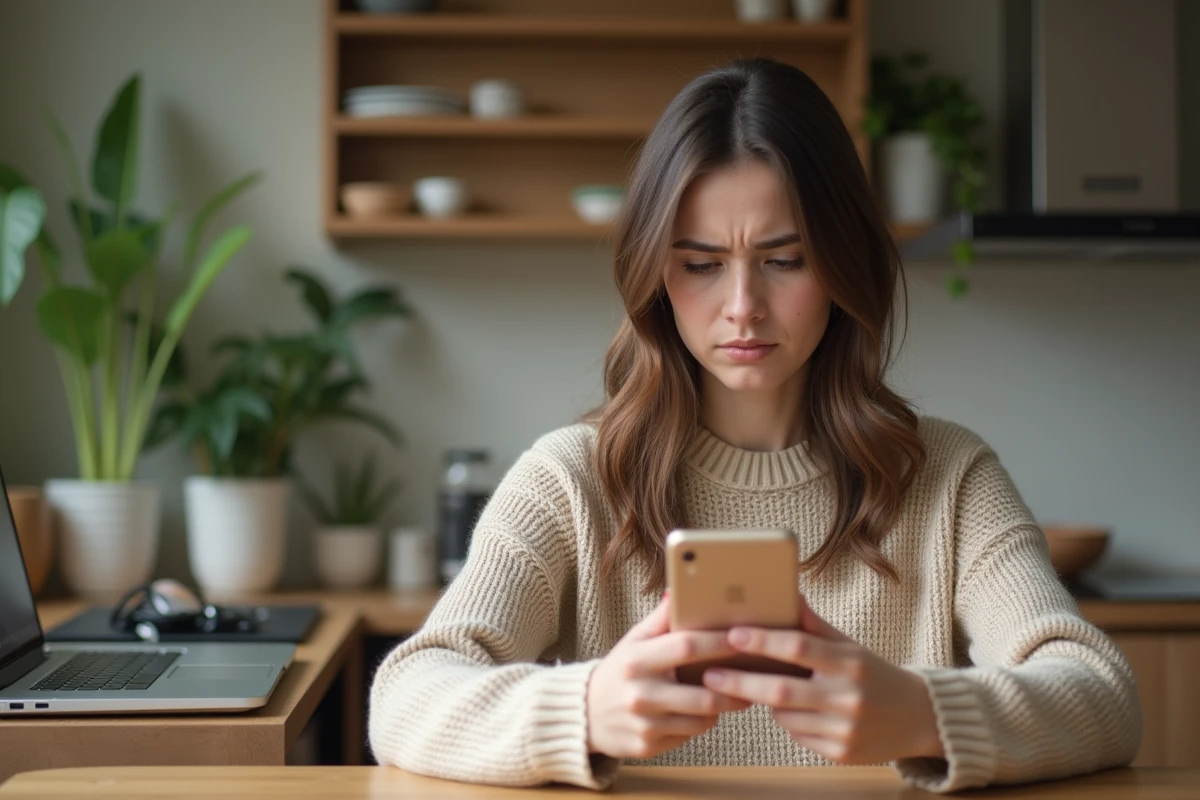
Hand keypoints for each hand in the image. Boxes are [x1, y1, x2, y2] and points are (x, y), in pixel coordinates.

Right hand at [586, 594, 752, 758]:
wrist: (584, 712)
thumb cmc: (620, 670)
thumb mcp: (634, 640)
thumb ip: (660, 619)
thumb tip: (679, 590)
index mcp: (637, 660)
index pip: (686, 647)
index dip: (718, 642)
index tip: (743, 638)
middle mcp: (640, 694)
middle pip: (703, 694)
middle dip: (734, 688)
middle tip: (752, 678)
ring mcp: (644, 724)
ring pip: (701, 720)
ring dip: (720, 708)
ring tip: (731, 696)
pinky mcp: (647, 747)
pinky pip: (688, 736)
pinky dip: (699, 724)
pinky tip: (702, 713)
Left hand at [702, 597, 944, 763]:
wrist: (916, 717)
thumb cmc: (872, 673)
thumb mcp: (849, 645)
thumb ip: (815, 625)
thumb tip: (787, 593)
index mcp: (850, 662)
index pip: (798, 647)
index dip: (762, 640)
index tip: (731, 634)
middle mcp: (848, 696)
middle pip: (782, 689)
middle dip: (742, 680)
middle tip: (710, 673)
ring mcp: (845, 729)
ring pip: (784, 715)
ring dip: (766, 702)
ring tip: (758, 688)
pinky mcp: (840, 753)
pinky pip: (796, 735)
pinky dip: (787, 721)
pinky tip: (793, 711)